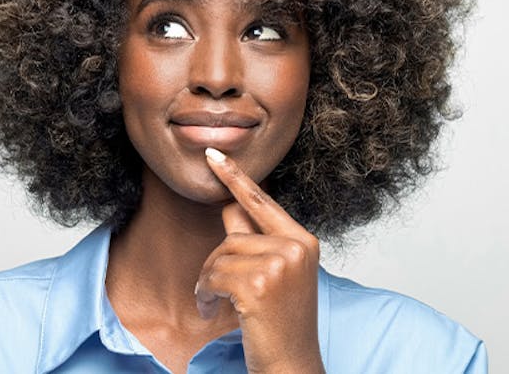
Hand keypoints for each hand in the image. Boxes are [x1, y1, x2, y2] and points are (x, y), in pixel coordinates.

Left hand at [195, 147, 325, 373]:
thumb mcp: (276, 274)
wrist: (291, 364)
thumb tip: (230, 205)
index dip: (235, 178)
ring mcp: (280, 264)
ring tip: (216, 304)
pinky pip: (214, 276)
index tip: (214, 155)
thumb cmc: (281, 323)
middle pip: (233, 233)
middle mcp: (296, 246)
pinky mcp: (260, 284)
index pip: (262, 201)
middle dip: (216, 262)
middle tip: (214, 290)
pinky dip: (205, 295)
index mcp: (303, 240)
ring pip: (220, 255)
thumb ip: (256, 240)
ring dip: (209, 282)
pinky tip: (213, 311)